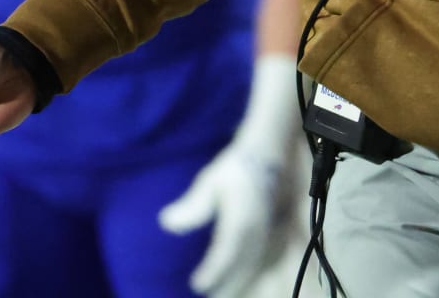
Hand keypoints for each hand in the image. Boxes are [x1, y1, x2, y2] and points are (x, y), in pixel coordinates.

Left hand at [158, 139, 300, 296]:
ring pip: (254, 266)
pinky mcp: (272, 233)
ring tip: (221, 295)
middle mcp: (257, 230)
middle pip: (243, 266)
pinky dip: (252, 274)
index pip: (227, 252)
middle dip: (227, 285)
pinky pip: (264, 261)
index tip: (197, 284)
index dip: (214, 271)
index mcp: (242, 219)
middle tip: (209, 296)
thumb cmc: (234, 169)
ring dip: (239, 283)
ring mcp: (267, 232)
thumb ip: (192, 206)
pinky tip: (241, 280)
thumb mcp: (210, 182)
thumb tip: (166, 223)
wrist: (266, 155)